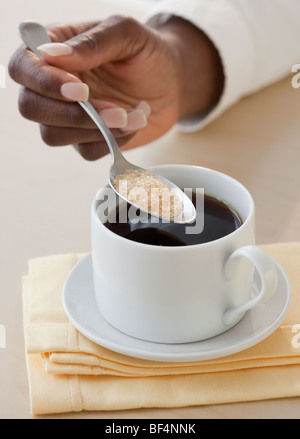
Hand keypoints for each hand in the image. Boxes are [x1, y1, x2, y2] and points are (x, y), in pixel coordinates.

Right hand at [9, 15, 223, 159]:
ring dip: (97, 129)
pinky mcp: (85, 139)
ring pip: (54, 135)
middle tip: (115, 109)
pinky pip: (86, 151)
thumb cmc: (148, 53)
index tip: (80, 89)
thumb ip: (92, 42)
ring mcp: (67, 116)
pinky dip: (113, 140)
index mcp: (54, 51)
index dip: (44, 82)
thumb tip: (51, 54)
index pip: (23, 67)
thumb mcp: (127, 34)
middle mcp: (53, 85)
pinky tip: (133, 122)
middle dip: (73, 114)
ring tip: (133, 113)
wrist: (172, 84)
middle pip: (32, 107)